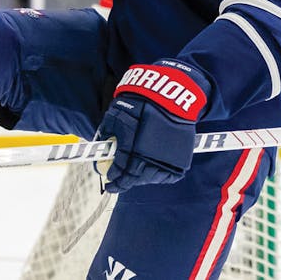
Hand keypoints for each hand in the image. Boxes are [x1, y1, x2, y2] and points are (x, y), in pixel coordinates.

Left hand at [98, 60, 211, 193]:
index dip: (114, 179)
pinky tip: (153, 173)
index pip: (120, 171)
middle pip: (135, 179)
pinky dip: (160, 177)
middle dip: (125, 183)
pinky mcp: (179, 157)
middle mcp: (148, 156)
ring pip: (151, 178)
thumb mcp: (116, 114)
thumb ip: (107, 131)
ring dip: (141, 180)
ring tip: (136, 178)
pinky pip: (169, 175)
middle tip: (119, 184)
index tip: (110, 180)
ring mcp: (165, 158)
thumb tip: (101, 143)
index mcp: (131, 148)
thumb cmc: (139, 102)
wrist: (166, 95)